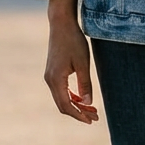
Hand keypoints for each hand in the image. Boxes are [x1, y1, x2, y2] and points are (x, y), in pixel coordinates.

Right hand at [44, 0, 98, 123]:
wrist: (61, 24)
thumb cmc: (73, 41)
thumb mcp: (83, 62)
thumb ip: (85, 84)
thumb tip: (88, 103)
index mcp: (56, 79)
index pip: (66, 105)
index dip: (79, 115)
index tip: (91, 120)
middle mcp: (50, 80)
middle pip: (63, 104)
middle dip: (79, 112)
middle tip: (95, 117)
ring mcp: (50, 76)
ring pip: (62, 98)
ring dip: (76, 104)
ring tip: (92, 109)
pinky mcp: (53, 71)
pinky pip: (61, 90)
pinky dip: (72, 96)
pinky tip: (83, 98)